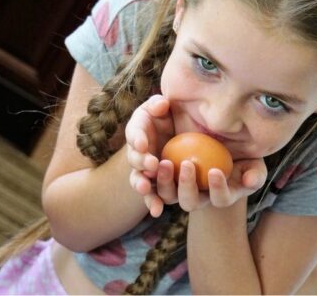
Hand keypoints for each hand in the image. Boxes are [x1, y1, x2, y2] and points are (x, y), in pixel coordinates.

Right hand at [125, 95, 173, 216]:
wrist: (182, 138)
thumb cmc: (169, 119)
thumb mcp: (163, 108)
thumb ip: (159, 104)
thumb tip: (161, 104)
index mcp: (139, 132)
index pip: (134, 133)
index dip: (136, 138)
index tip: (142, 143)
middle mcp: (139, 153)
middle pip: (135, 159)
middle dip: (141, 162)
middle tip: (152, 163)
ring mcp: (146, 172)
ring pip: (139, 180)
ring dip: (141, 184)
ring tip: (145, 188)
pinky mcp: (157, 186)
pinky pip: (153, 196)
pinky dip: (152, 204)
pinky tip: (157, 211)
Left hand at [156, 157, 267, 211]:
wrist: (216, 142)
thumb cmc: (241, 154)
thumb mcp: (253, 163)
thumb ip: (255, 173)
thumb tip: (250, 181)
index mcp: (220, 196)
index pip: (220, 199)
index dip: (218, 189)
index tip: (216, 171)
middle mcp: (198, 197)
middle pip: (190, 202)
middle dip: (187, 186)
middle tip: (187, 164)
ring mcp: (178, 189)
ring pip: (169, 194)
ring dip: (165, 181)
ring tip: (165, 162)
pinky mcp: (164, 178)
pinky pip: (153, 181)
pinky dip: (150, 177)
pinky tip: (150, 161)